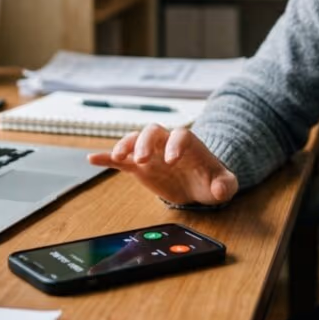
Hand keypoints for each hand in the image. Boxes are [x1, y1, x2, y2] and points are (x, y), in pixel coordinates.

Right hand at [86, 124, 238, 206]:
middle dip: (145, 142)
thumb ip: (225, 185)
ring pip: (134, 140)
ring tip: (117, 157)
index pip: (180, 135)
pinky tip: (93, 159)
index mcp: (188, 144)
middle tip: (142, 159)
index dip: (174, 144)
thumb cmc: (211, 180)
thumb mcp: (224, 184)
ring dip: (124, 146)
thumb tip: (220, 188)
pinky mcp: (139, 166)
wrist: (199, 184)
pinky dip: (106, 157)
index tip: (171, 160)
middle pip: (152, 131)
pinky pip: (120, 159)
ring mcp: (151, 153)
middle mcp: (166, 144)